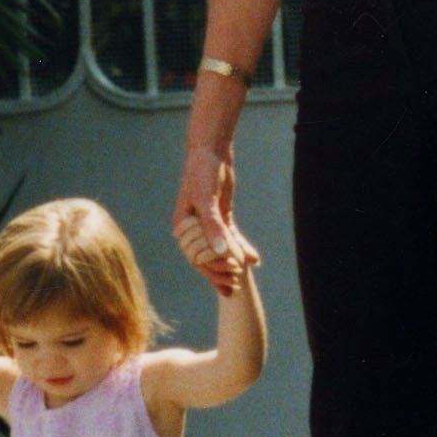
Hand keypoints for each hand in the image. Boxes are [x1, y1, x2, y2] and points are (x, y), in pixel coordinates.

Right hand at [173, 139, 249, 291]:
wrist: (211, 152)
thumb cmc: (203, 172)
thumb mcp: (206, 199)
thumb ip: (213, 226)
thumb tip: (221, 252)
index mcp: (182, 226)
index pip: (197, 255)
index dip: (213, 267)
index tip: (231, 271)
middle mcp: (192, 228)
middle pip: (207, 257)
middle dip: (221, 272)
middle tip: (235, 285)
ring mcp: (207, 224)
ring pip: (219, 250)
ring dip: (231, 264)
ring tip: (243, 278)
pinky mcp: (220, 217)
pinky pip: (230, 237)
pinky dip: (241, 247)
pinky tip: (254, 259)